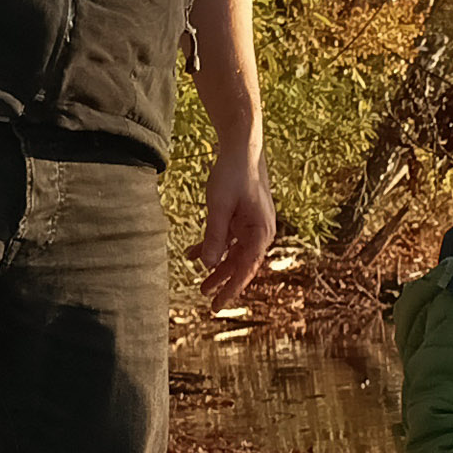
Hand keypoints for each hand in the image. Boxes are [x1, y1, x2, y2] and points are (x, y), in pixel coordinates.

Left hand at [195, 147, 276, 305]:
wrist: (241, 148)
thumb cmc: (232, 174)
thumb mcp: (219, 207)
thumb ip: (214, 236)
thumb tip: (207, 265)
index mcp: (260, 231)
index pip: (246, 268)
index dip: (232, 287)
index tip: (218, 304)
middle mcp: (259, 231)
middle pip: (241, 264)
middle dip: (224, 282)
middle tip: (209, 303)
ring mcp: (251, 224)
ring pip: (233, 253)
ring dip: (217, 267)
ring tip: (201, 285)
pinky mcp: (241, 217)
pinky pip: (227, 238)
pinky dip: (212, 247)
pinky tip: (192, 255)